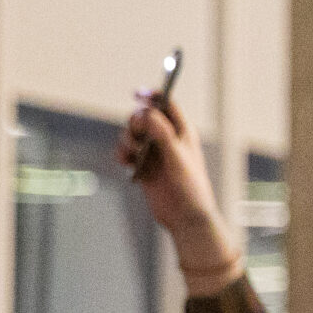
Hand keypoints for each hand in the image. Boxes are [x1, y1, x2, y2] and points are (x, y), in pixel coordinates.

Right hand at [116, 94, 239, 294]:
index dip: (152, 96)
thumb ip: (163, 135)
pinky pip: (126, 153)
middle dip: (135, 122)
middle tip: (138, 135)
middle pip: (144, 117)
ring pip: (132, 135)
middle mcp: (167, 140)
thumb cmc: (190, 188)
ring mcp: (154, 153)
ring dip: (126, 140)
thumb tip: (149, 113)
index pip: (166, 105)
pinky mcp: (143, 168)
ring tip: (130, 154)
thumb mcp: (178, 158)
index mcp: (182, 132)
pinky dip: (122, 154)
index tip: (138, 95)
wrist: (185, 218)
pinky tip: (124, 162)